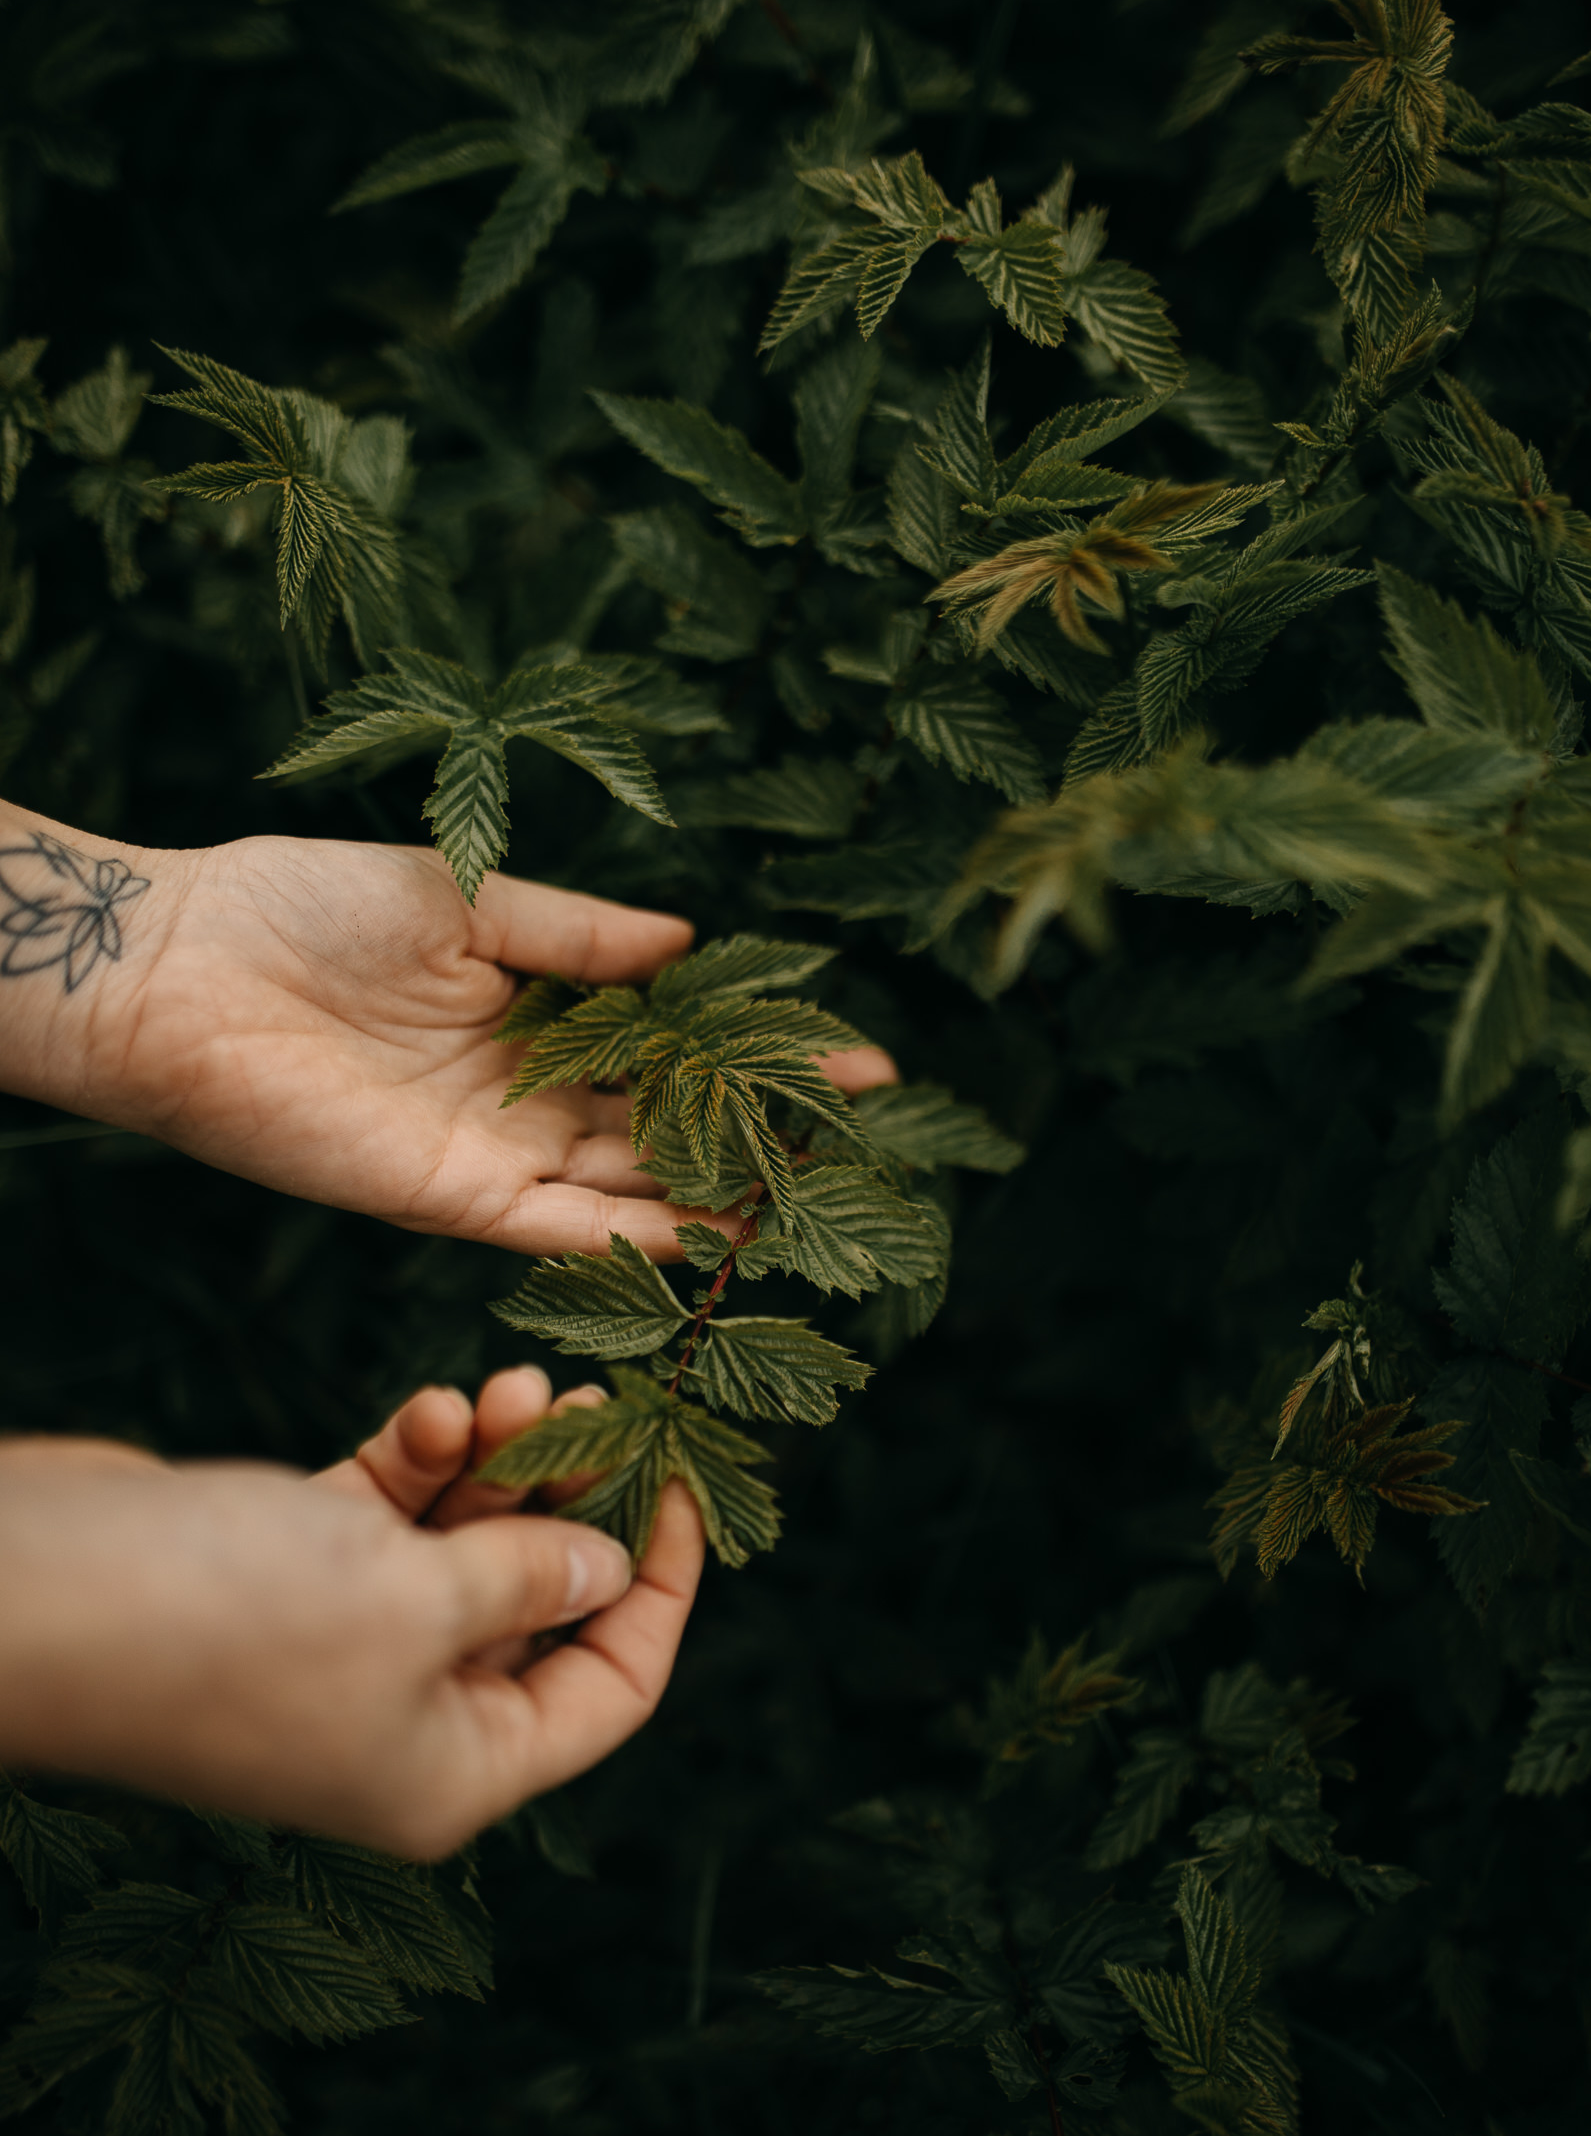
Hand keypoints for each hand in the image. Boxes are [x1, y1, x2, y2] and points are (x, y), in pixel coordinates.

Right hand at [0, 1372, 703, 1857]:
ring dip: (498, 1460)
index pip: (608, 1691)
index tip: (685, 1478)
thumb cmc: (231, 1618)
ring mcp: (342, 1647)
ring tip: (511, 1387)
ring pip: (465, 1542)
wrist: (36, 1590)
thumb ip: (529, 1576)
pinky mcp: (284, 1571)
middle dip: (571, 1497)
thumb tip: (605, 1566)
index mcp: (454, 1774)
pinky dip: (417, 1458)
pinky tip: (429, 1410)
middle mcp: (406, 1723)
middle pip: (540, 1604)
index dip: (661, 1587)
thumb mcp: (417, 1599)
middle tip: (589, 1402)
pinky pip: (387, 1512)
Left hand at [45, 825, 894, 1257]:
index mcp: (531, 1012)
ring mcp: (494, 1152)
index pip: (673, 1045)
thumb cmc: (305, 907)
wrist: (181, 968)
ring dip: (720, 1194)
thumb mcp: (467, 896)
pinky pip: (563, 1231)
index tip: (857, 1057)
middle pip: (668, 1125)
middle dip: (764, 1130)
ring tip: (818, 1195)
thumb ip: (580, 934)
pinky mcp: (452, 1198)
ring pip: (631, 1186)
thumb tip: (691, 942)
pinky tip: (717, 1236)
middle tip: (865, 1135)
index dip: (760, 1054)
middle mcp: (525, 1093)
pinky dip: (637, 1239)